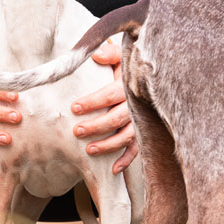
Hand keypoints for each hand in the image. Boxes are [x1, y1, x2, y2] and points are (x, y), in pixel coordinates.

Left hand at [72, 39, 139, 172]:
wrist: (149, 76)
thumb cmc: (128, 67)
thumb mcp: (121, 56)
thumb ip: (109, 53)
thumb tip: (95, 55)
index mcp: (130, 85)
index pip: (111, 94)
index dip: (93, 102)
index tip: (74, 108)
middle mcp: (138, 105)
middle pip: (117, 118)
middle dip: (96, 126)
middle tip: (76, 131)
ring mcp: (142, 121)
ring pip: (127, 136)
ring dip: (108, 145)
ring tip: (88, 150)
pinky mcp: (143, 133)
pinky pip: (136, 149)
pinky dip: (126, 160)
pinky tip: (113, 169)